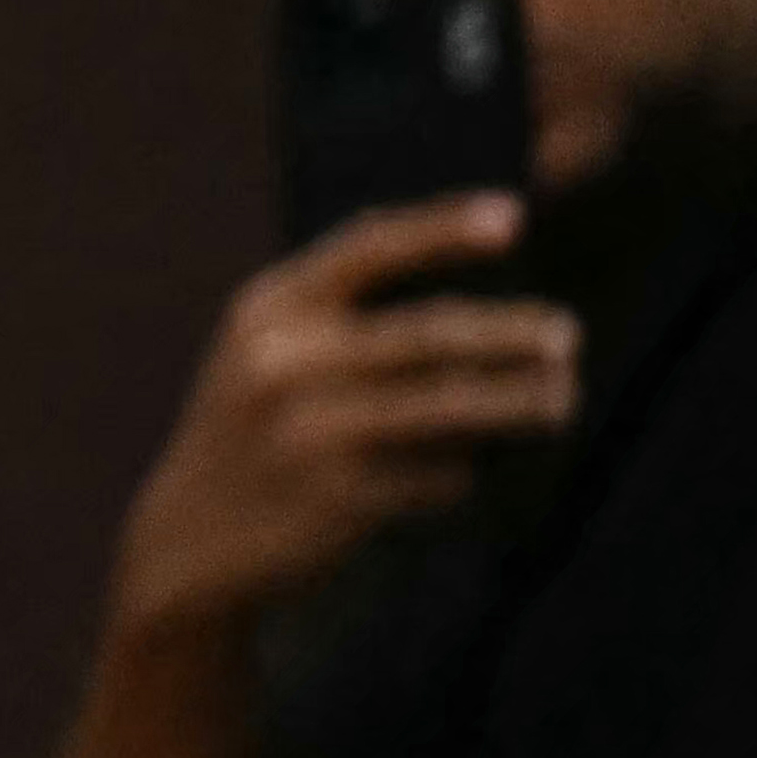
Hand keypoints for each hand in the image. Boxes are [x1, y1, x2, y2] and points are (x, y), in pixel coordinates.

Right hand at [108, 198, 584, 642]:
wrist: (189, 540)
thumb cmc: (253, 430)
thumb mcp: (264, 353)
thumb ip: (336, 310)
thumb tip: (461, 271)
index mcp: (269, 311)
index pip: (368, 249)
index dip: (443, 228)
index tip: (514, 217)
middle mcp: (286, 363)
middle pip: (429, 333)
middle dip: (511, 332)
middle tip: (567, 337)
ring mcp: (312, 433)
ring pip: (448, 406)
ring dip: (518, 402)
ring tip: (562, 400)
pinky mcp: (340, 499)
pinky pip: (436, 475)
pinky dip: (469, 470)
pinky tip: (482, 469)